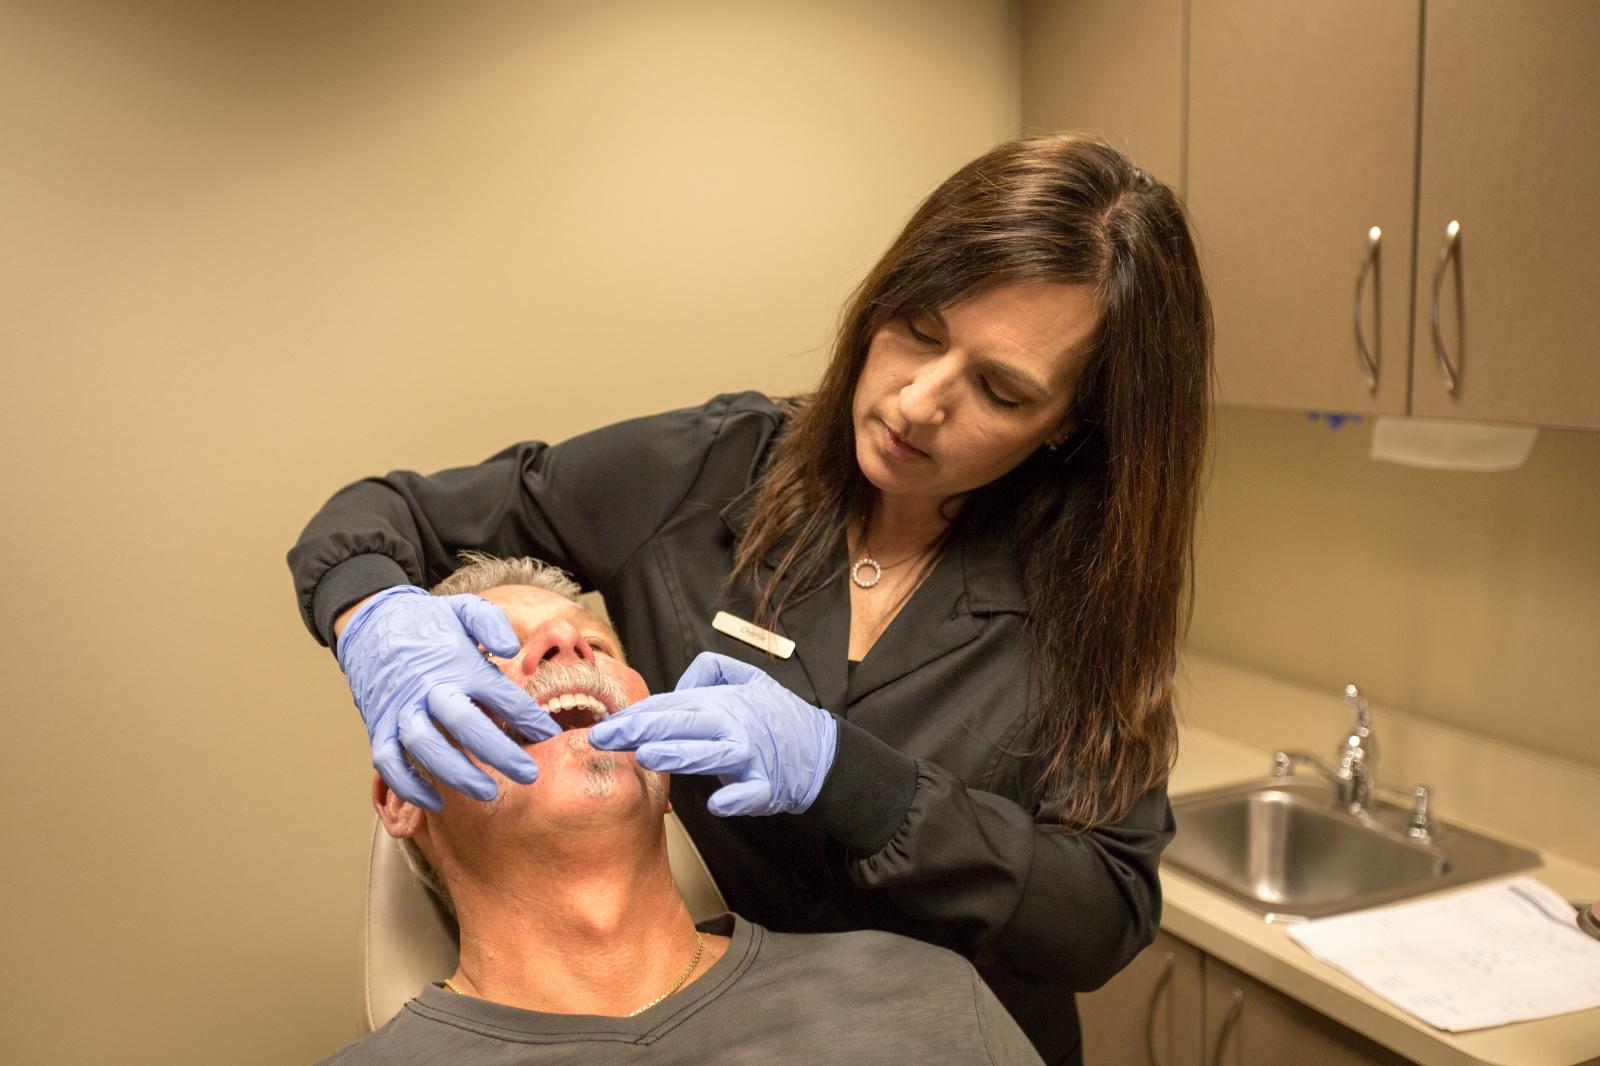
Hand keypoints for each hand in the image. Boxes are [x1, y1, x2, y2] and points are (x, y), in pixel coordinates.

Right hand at [336, 586, 559, 809]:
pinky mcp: (378, 725)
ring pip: (425, 746)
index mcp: (457, 663)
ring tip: (487, 792)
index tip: (549, 736)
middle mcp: (428, 688)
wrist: (371, 622)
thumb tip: (511, 648)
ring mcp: (400, 709)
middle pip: (464, 723)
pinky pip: (388, 762)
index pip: (500, 694)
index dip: (528, 717)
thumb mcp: (464, 608)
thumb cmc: (428, 622)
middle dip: (499, 752)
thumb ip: (491, 623)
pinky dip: (407, 785)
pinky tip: (434, 802)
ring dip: (456, 773)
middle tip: (528, 774)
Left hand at [588, 652, 837, 816]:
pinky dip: (736, 798)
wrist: (819, 751)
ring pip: (710, 754)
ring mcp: (750, 757)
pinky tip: (718, 804)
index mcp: (722, 703)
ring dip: (680, 755)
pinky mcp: (766, 787)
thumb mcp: (749, 678)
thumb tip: (678, 683)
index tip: (603, 725)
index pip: (669, 707)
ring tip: (648, 756)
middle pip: (682, 725)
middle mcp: (732, 726)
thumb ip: (711, 670)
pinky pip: (750, 793)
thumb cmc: (777, 717)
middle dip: (640, 730)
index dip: (634, 716)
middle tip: (605, 736)